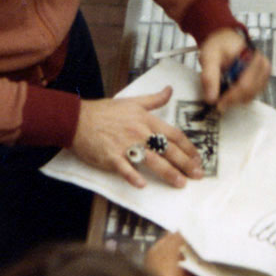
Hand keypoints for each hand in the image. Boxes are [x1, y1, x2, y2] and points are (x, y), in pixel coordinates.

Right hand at [73, 87, 202, 188]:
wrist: (78, 119)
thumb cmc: (104, 111)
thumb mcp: (132, 101)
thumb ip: (154, 99)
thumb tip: (169, 90)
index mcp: (146, 120)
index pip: (173, 134)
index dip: (188, 147)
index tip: (198, 158)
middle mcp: (139, 132)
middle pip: (168, 149)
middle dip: (185, 163)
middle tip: (197, 175)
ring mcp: (125, 144)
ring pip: (152, 160)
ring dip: (168, 172)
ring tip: (180, 182)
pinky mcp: (111, 156)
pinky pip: (124, 168)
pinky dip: (133, 176)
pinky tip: (142, 184)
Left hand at [199, 29, 270, 112]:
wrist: (225, 39)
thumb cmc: (219, 45)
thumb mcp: (209, 57)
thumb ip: (209, 77)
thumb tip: (211, 98)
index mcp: (251, 56)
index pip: (245, 85)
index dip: (231, 98)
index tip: (218, 104)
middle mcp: (262, 64)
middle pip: (249, 92)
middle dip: (232, 100)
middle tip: (218, 101)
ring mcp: (263, 72)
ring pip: (251, 96)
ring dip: (236, 98)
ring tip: (223, 91)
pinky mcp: (261, 79)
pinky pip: (252, 94)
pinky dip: (240, 96)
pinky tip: (230, 90)